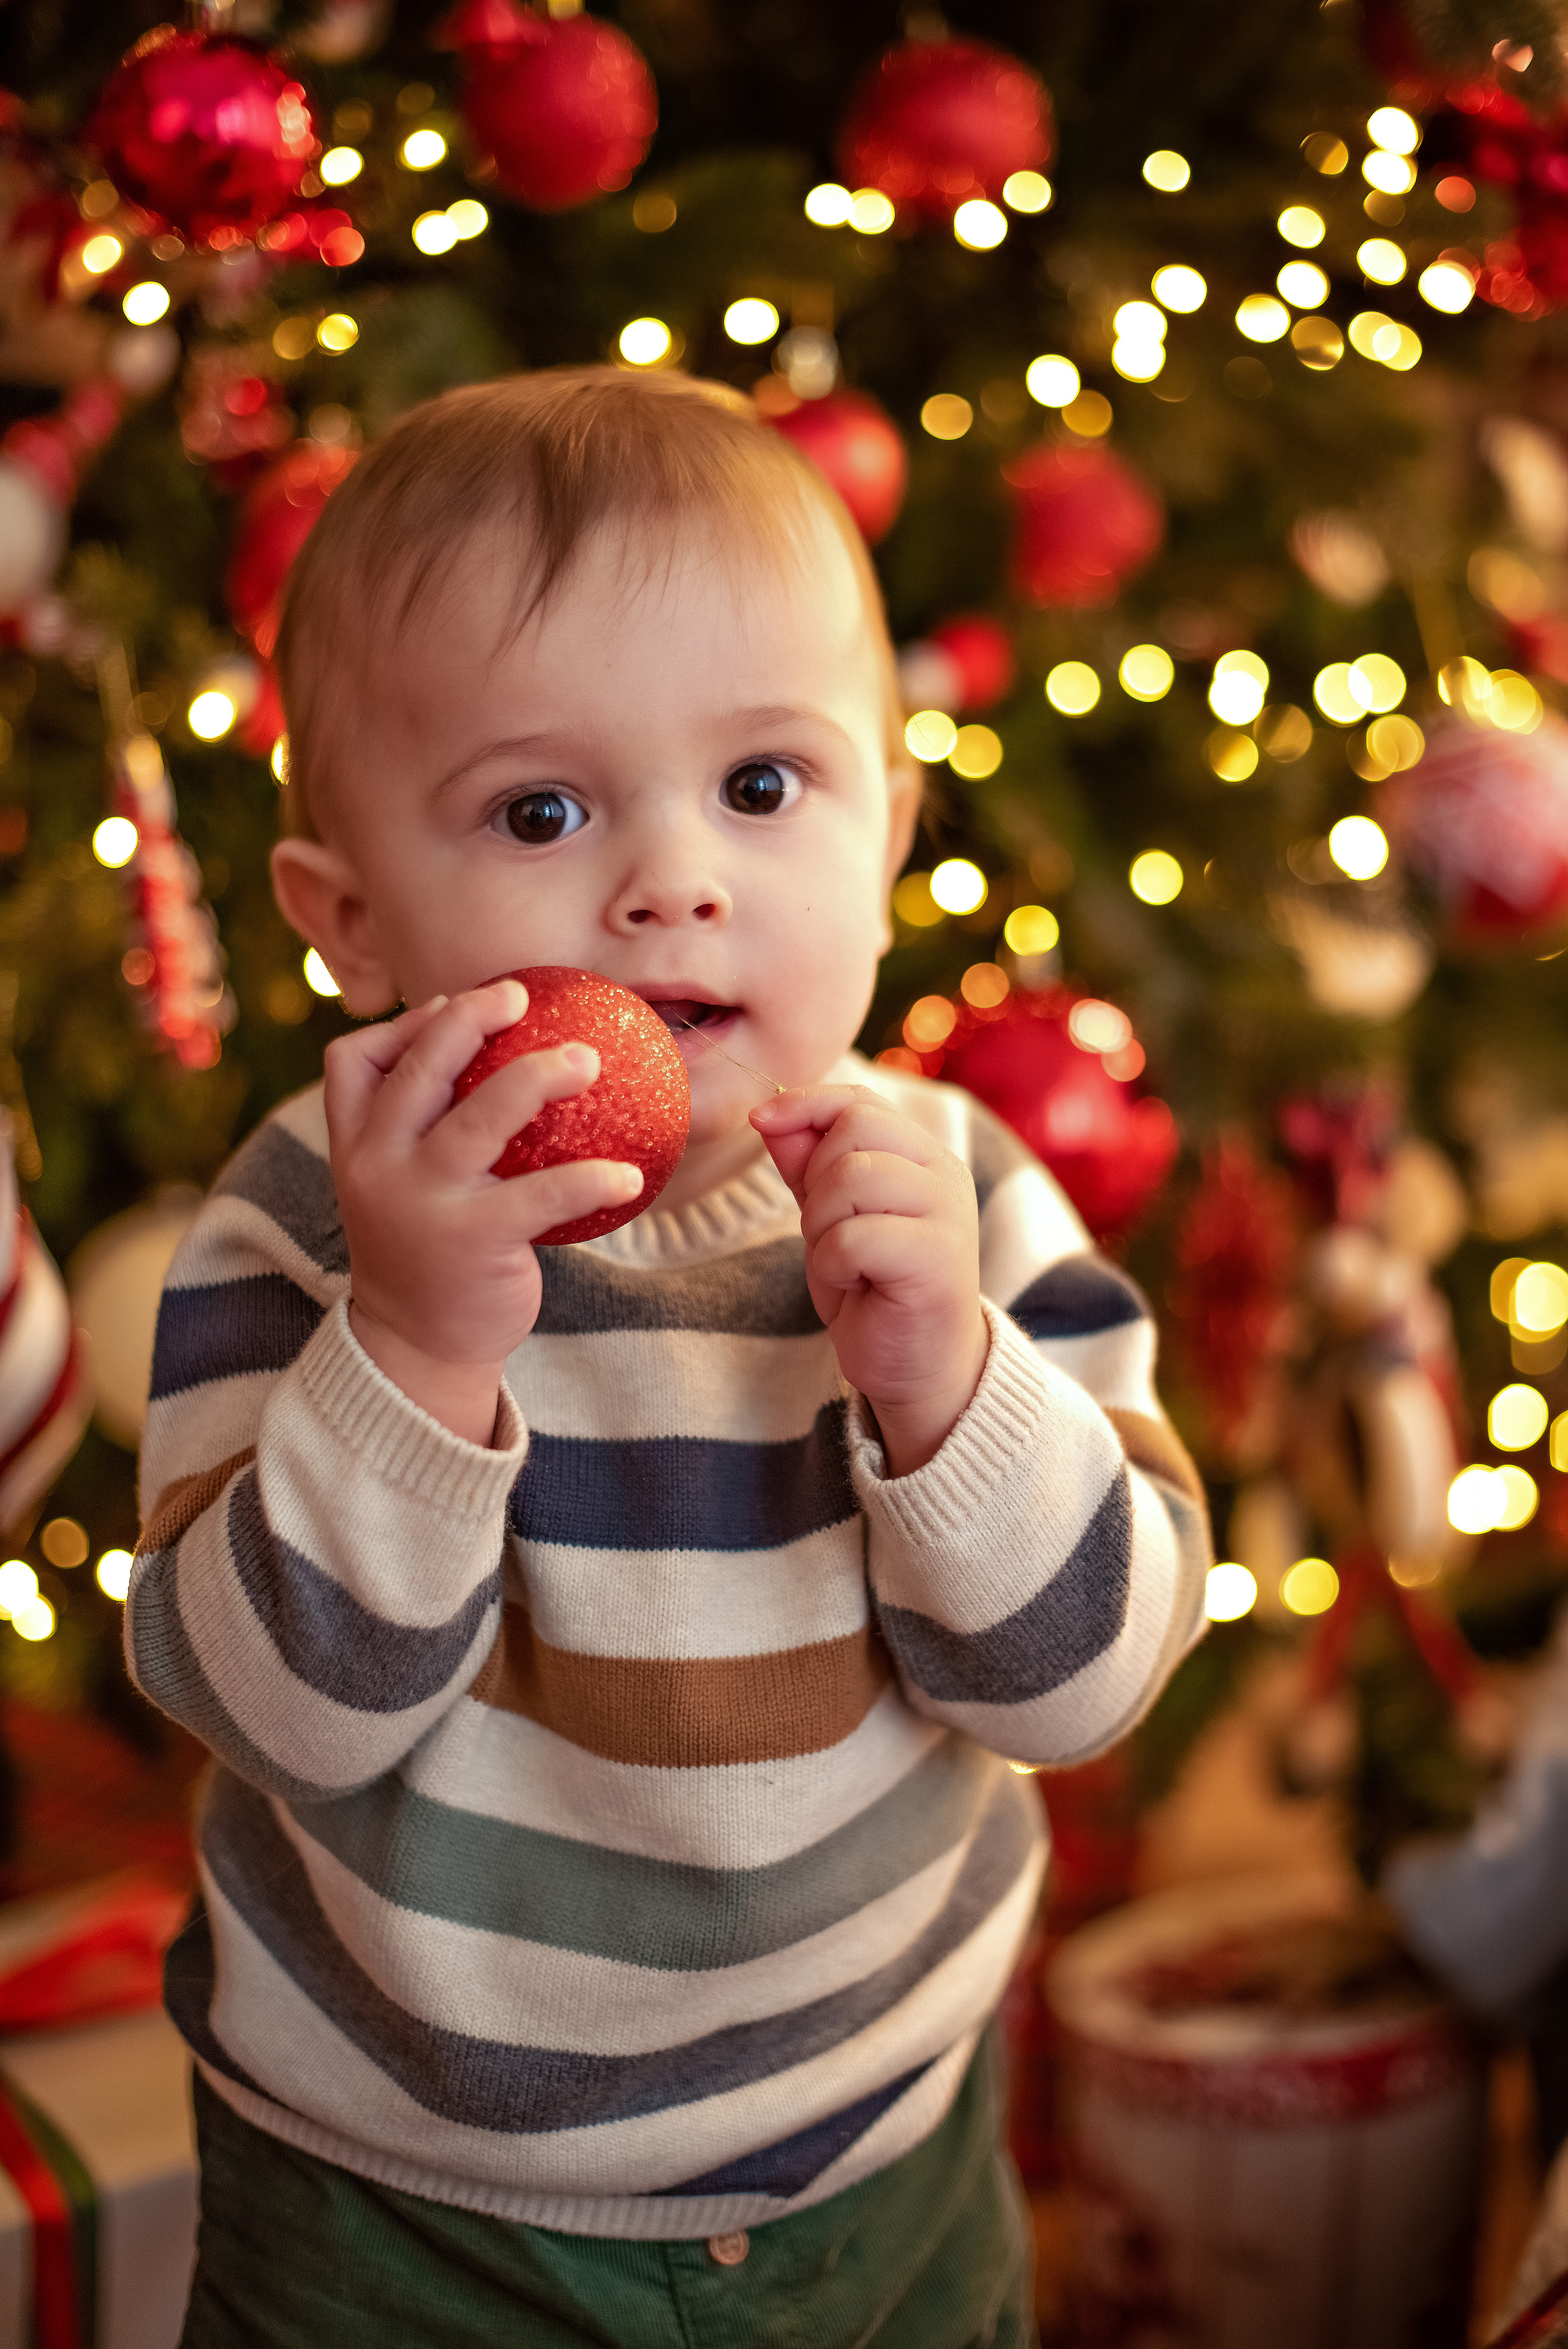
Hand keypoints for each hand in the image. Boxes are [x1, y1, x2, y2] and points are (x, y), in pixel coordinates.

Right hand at [325, 980, 642, 1442]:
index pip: (352, 1062)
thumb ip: (420, 1132)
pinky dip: (592, 1178)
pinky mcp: (473, 1241)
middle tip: (519, 994)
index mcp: (356, 1147)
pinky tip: (629, 1175)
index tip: (448, 1005)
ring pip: (481, 1115)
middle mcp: (379, 1166)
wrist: (416, 1349)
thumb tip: (494, 1059)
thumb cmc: (426, 1252)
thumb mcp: (398, 1187)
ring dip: (538, 1075)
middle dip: (468, 1018)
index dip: (401, 1025)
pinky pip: (542, 1194)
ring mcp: (423, 1202)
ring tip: (588, 1060)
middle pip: (419, 1069)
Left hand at [751, 1085, 987, 1475]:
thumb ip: (806, 1164)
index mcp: (922, 1156)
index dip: (806, 1103)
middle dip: (815, 1181)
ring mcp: (947, 1212)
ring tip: (843, 1261)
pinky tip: (856, 1285)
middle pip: (854, 1129)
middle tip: (829, 1233)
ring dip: (823, 1225)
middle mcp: (944, 1173)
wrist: (917, 1368)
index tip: (760, 1120)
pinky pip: (854, 1236)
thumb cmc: (873, 1289)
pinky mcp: (938, 1256)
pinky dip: (834, 1264)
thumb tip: (769, 1113)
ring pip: (851, 1177)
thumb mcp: (829, 1218)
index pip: (861, 1101)